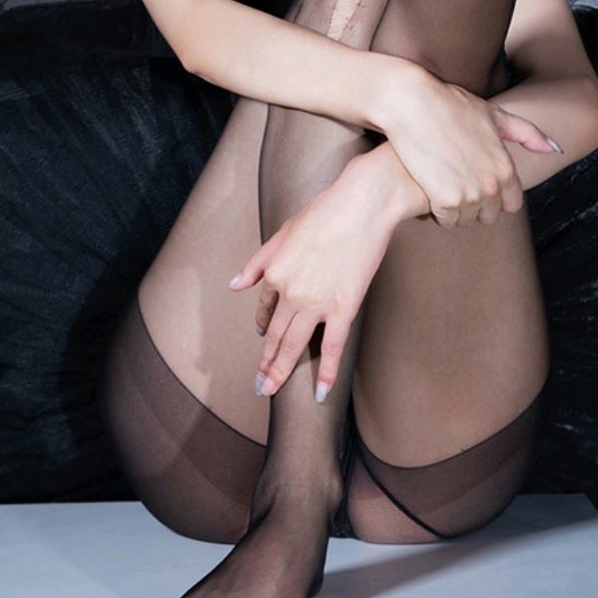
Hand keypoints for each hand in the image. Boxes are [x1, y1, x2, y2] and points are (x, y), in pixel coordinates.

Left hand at [227, 152, 398, 402]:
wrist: (362, 205)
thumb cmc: (325, 211)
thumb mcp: (283, 232)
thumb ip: (258, 262)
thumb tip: (235, 285)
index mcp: (276, 272)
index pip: (265, 308)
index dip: (262, 325)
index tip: (262, 338)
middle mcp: (292, 292)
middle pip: (276, 335)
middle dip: (266, 363)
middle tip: (260, 385)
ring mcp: (317, 303)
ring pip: (295, 346)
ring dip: (281, 371)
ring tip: (272, 390)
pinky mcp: (344, 309)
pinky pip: (332, 348)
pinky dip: (326, 372)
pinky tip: (321, 392)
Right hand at [384, 67, 561, 228]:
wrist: (412, 105)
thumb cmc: (451, 105)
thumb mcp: (494, 114)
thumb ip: (527, 133)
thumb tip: (555, 149)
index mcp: (506, 167)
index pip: (512, 204)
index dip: (496, 195)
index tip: (479, 181)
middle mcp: (492, 185)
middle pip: (490, 216)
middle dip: (477, 204)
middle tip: (459, 182)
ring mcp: (469, 195)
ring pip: (468, 220)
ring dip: (457, 208)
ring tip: (445, 182)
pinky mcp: (444, 202)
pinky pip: (447, 221)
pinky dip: (439, 211)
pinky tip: (432, 188)